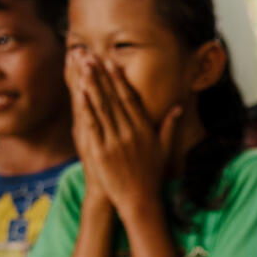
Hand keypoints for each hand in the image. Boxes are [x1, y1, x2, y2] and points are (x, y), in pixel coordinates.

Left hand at [71, 53, 180, 218]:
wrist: (139, 200)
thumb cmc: (151, 175)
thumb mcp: (164, 150)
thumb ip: (169, 126)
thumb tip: (178, 108)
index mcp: (144, 130)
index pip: (130, 99)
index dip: (119, 80)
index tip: (111, 63)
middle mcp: (130, 133)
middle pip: (113, 99)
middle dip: (101, 76)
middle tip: (91, 56)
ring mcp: (115, 142)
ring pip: (101, 107)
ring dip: (91, 85)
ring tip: (82, 67)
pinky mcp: (101, 151)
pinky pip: (92, 125)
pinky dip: (85, 107)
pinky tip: (79, 92)